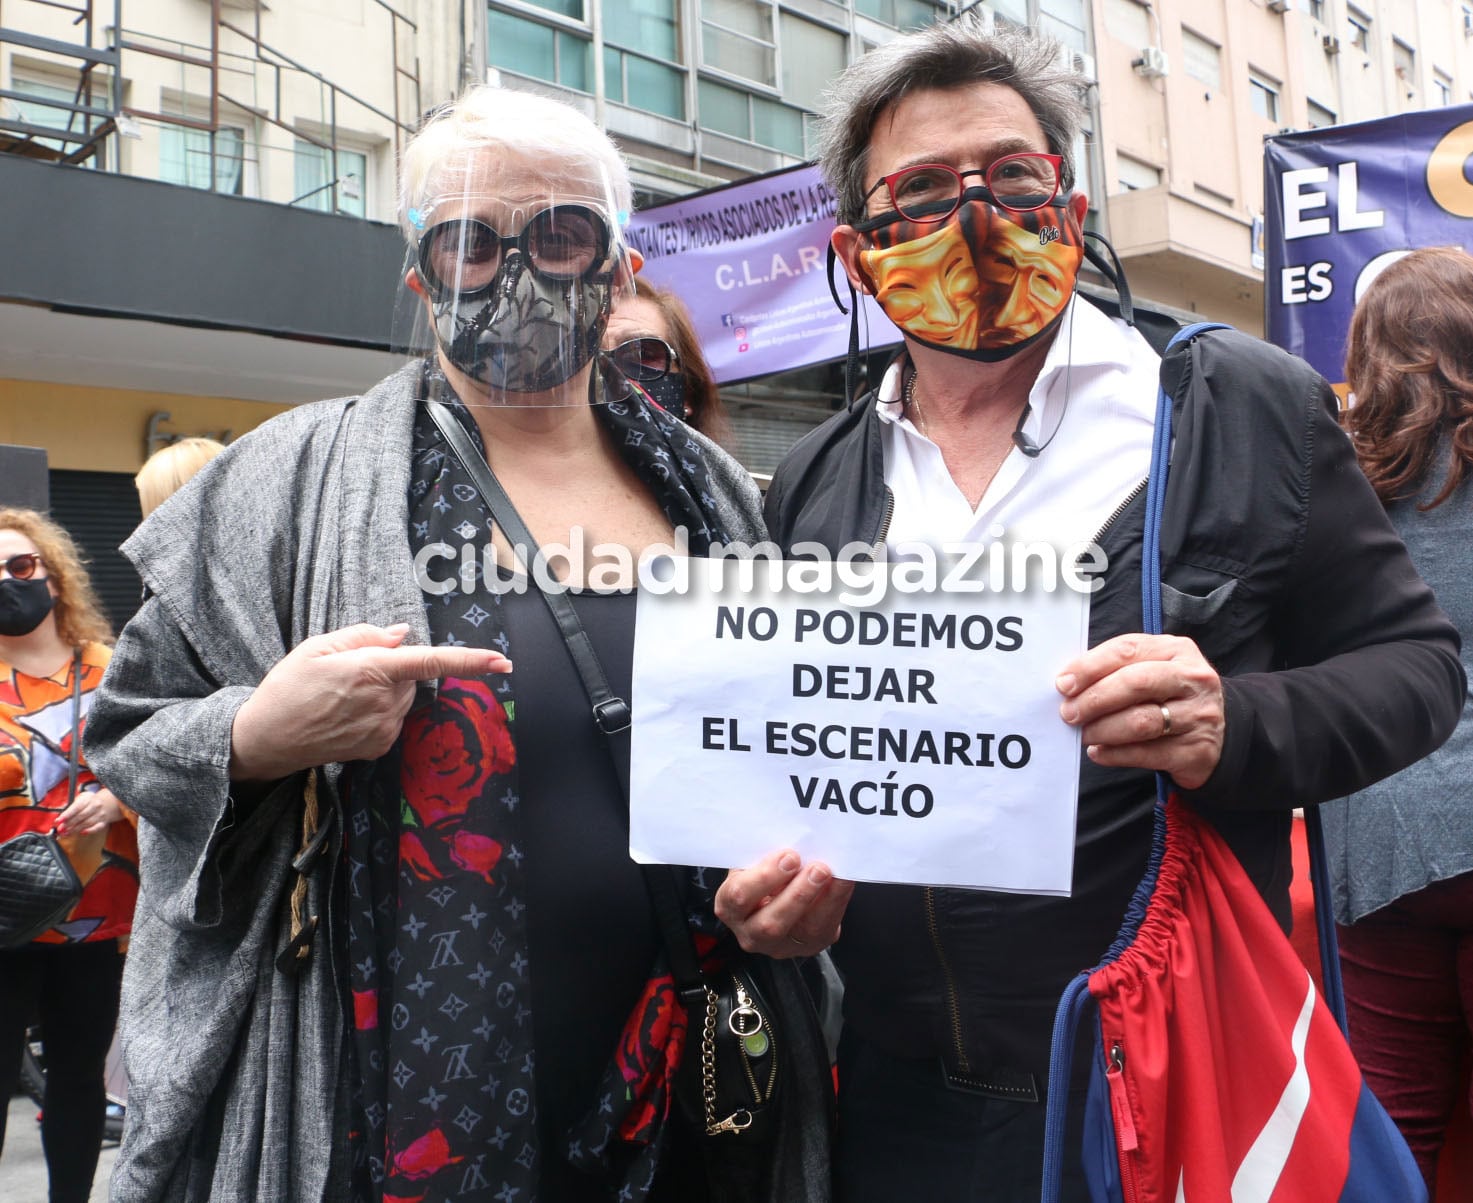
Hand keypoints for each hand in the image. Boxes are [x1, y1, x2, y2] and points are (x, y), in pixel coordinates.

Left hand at [56, 787, 124, 837]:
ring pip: (87, 823)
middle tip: (60, 829)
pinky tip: (83, 833)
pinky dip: (90, 830)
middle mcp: (95, 806)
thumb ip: (73, 807)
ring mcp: (101, 814)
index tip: (59, 820)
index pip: (76, 807)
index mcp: (88, 799)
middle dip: (69, 824)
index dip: (67, 814)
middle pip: (81, 816)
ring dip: (75, 829)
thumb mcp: (83, 799)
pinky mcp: (104, 822)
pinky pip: (98, 827)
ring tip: (66, 833)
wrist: (112, 801)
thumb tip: (61, 818)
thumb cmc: (92, 801)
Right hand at [230, 623, 511, 781]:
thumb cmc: (288, 687)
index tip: (502, 662)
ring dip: (385, 692)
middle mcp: (383, 703)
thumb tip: (404, 636)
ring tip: (341, 697)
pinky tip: (346, 716)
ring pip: (403, 699)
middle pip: (411, 678)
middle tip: (348, 674)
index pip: (430, 662)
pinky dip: (378, 712)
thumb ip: (366, 636)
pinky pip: (393, 719)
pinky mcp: (379, 747)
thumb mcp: (318, 647)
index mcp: (370, 670)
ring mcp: (383, 729)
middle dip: (393, 671)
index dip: (470, 661)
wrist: (267, 739)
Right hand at [714, 849, 853, 958]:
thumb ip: (762, 855)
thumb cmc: (761, 874)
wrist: (776, 897)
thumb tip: (791, 836)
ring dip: (821, 898)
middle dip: (797, 894)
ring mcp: (781, 945)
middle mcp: (751, 933)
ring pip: (802, 930)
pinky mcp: (809, 946)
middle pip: (770, 923)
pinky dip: (837, 901)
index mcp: (730, 906)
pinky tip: (843, 881)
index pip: (739, 896)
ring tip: (831, 873)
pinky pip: (825, 928)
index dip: (765, 877)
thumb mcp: (751, 864)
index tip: (789, 856)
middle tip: (817, 868)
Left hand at [1056, 633, 1224, 788]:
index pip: (1128, 650)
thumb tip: (1068, 683)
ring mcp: (1199, 716)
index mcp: (1177, 650)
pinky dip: (1114, 754)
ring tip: (1084, 734)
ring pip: (1141, 722)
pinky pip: (1146, 754)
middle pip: (1136, 683)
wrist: (1218, 736)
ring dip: (1102, 729)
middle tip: (1069, 713)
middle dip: (1094, 699)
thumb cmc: (1170, 696)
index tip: (1063, 683)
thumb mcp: (1153, 670)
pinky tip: (1098, 752)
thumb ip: (1117, 670)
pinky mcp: (1196, 752)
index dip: (1091, 666)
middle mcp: (1193, 679)